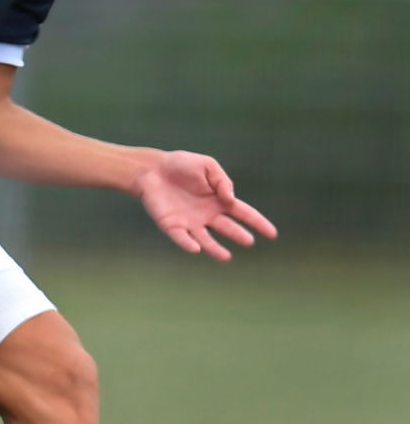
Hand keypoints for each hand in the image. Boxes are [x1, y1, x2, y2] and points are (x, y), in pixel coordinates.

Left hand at [132, 151, 277, 260]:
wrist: (152, 169)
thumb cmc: (182, 166)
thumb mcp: (207, 166)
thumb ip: (222, 182)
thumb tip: (231, 200)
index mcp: (219, 200)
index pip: (243, 213)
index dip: (258, 223)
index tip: (272, 234)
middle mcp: (207, 215)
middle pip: (227, 228)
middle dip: (237, 234)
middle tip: (248, 241)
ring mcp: (190, 222)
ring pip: (206, 240)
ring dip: (215, 249)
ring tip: (226, 257)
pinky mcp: (172, 225)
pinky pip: (181, 237)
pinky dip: (188, 244)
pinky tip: (196, 249)